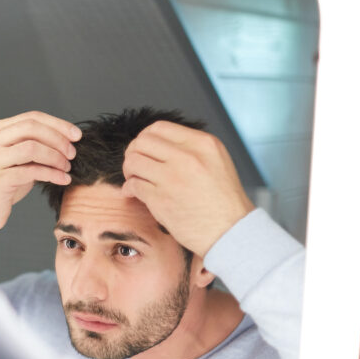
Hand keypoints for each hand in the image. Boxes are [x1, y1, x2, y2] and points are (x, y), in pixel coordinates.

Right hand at [0, 111, 80, 236]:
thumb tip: (67, 139)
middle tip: (72, 153)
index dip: (57, 124)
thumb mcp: (16, 159)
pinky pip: (31, 171)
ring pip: (31, 147)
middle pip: (31, 127)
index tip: (76, 135)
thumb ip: (32, 145)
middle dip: (57, 139)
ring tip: (66, 167)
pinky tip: (62, 179)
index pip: (31, 118)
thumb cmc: (2, 184)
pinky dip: (51, 174)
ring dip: (55, 157)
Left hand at [122, 121, 254, 256]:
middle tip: (136, 166)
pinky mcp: (161, 199)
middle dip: (133, 152)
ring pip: (133, 161)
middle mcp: (187, 157)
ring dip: (129, 171)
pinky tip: (134, 193)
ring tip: (135, 179)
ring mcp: (173, 178)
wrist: (230, 231)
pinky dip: (129, 189)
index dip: (145, 138)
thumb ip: (191, 149)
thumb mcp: (216, 161)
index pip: (159, 127)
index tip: (144, 150)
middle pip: (141, 142)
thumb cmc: (223, 201)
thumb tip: (158, 145)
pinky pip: (133, 185)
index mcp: (202, 144)